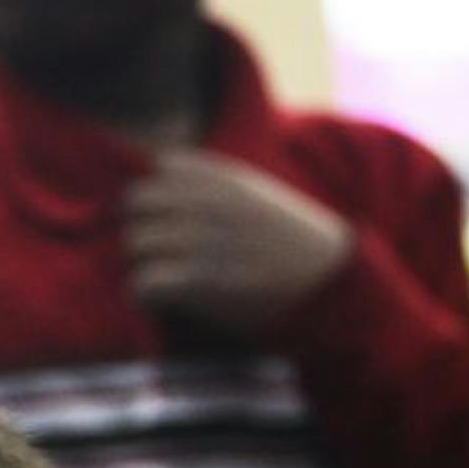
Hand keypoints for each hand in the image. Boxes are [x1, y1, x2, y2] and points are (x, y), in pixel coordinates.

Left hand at [124, 150, 353, 334]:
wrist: (332, 281)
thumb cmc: (293, 243)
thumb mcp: (260, 194)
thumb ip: (215, 181)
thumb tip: (163, 167)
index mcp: (226, 179)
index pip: (164, 168)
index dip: (159, 196)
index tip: (168, 219)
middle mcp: (210, 204)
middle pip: (137, 203)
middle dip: (142, 226)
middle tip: (156, 252)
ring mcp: (206, 241)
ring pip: (136, 242)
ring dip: (141, 262)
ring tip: (158, 278)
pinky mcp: (203, 282)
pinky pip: (144, 282)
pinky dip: (143, 294)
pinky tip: (156, 301)